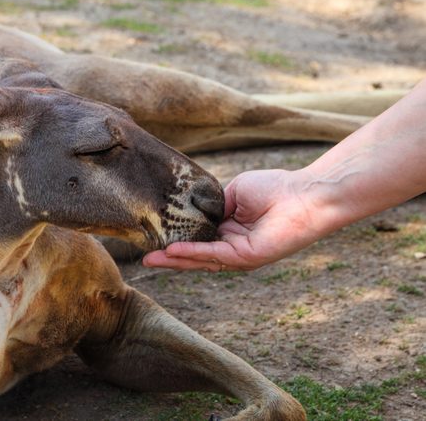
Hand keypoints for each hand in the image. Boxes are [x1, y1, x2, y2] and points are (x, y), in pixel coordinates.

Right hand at [143, 169, 323, 271]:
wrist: (304, 193)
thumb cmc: (275, 188)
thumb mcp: (233, 193)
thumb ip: (213, 205)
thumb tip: (193, 211)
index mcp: (229, 233)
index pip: (197, 242)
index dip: (175, 242)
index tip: (153, 240)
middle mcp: (232, 247)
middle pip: (195, 257)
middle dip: (169, 260)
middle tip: (144, 260)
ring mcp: (240, 255)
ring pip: (201, 261)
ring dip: (175, 261)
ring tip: (151, 260)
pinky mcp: (248, 256)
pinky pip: (214, 255)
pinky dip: (192, 253)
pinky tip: (173, 251)